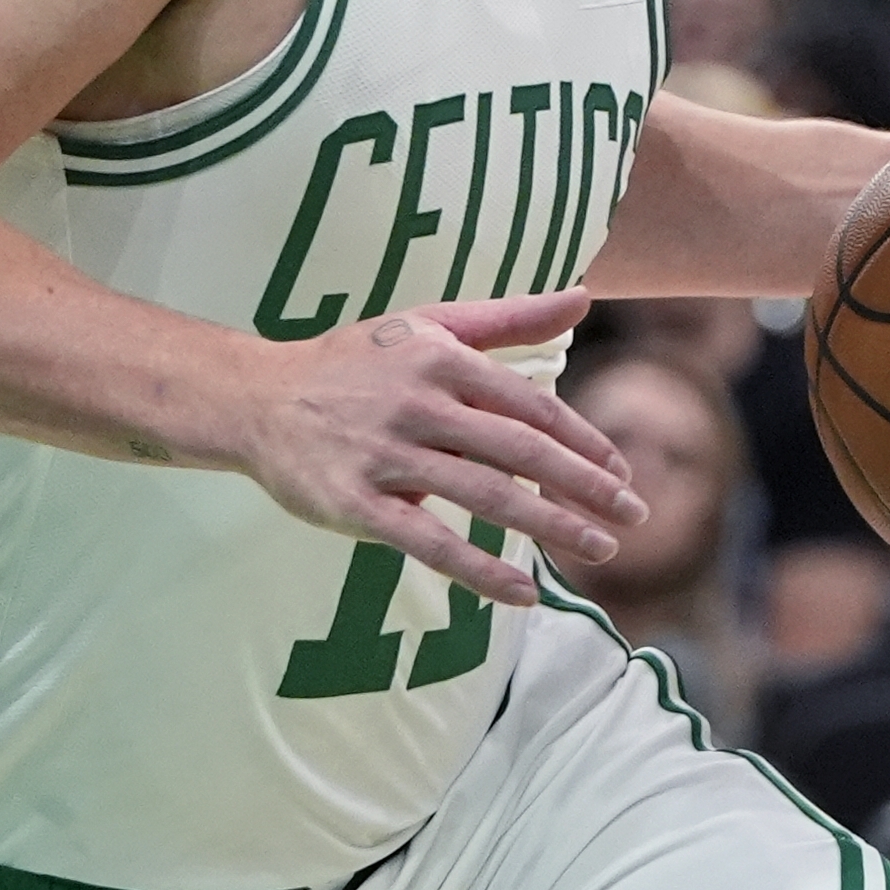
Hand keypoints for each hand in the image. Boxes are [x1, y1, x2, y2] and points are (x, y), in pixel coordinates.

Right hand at [216, 289, 641, 605]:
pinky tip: (522, 592)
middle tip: (634, 516)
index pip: (529, 405)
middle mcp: (415, 403)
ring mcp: (383, 455)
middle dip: (584, 486)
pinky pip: (428, 542)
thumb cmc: (352, 362)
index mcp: (438, 358)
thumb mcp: (425, 324)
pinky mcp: (354, 503)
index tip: (621, 471)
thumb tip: (582, 297)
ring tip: (599, 552)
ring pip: (483, 496)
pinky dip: (479, 569)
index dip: (582, 441)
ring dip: (550, 526)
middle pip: (518, 451)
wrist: (255, 398)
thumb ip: (506, 318)